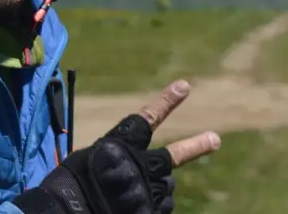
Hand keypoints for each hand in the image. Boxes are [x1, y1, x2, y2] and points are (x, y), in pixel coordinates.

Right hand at [13, 79, 220, 213]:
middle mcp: (143, 164)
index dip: (166, 102)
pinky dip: (150, 210)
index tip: (184, 86)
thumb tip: (121, 167)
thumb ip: (113, 160)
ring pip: (163, 188)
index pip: (148, 118)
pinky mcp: (155, 210)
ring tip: (129, 200)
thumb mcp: (90, 162)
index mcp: (122, 145)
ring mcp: (152, 189)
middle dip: (196, 147)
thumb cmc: (72, 186)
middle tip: (215, 139)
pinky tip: (133, 210)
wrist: (74, 210)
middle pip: (175, 156)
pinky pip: (159, 208)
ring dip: (152, 192)